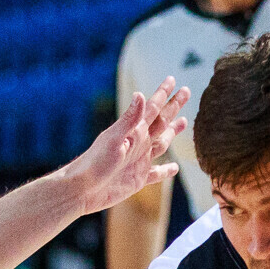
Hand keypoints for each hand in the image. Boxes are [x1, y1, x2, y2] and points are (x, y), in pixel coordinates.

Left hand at [55, 79, 188, 216]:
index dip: (163, 94)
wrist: (83, 189)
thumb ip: (129, 119)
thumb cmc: (95, 162)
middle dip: (174, 106)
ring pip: (162, 144)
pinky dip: (166, 171)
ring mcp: (139, 161)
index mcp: (133, 132)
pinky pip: (156, 173)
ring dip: (172, 132)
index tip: (172, 79)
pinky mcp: (138, 179)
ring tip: (183, 122)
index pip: (152, 108)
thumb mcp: (114, 139)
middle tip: (186, 91)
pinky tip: (174, 168)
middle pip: (162, 121)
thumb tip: (140, 94)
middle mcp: (138, 143)